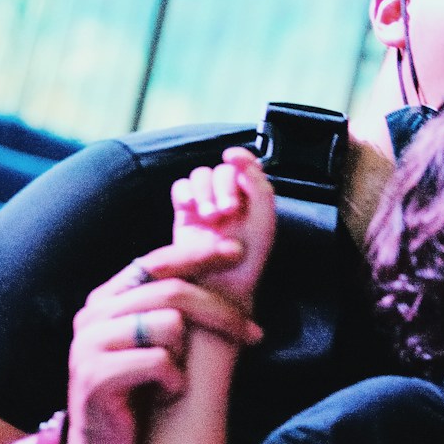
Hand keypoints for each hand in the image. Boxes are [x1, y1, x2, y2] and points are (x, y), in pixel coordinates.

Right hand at [65, 239, 264, 443]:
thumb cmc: (142, 397)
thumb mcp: (160, 346)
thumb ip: (177, 310)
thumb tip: (226, 270)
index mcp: (110, 299)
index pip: (157, 261)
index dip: (199, 254)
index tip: (237, 253)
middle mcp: (94, 314)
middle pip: (173, 292)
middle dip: (223, 312)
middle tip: (254, 335)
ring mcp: (89, 344)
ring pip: (169, 325)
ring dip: (187, 357)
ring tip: (175, 379)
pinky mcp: (94, 376)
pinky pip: (159, 361)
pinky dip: (173, 381)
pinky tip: (165, 395)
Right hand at [170, 146, 274, 315]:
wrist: (220, 289)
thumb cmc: (246, 260)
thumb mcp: (262, 222)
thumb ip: (258, 186)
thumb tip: (237, 153)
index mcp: (254, 200)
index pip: (246, 167)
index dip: (240, 163)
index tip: (234, 163)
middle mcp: (231, 199)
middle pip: (221, 171)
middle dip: (222, 186)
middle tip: (226, 212)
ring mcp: (207, 205)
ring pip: (200, 176)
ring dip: (204, 190)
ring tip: (209, 217)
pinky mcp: (185, 214)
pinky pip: (181, 188)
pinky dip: (184, 192)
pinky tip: (190, 208)